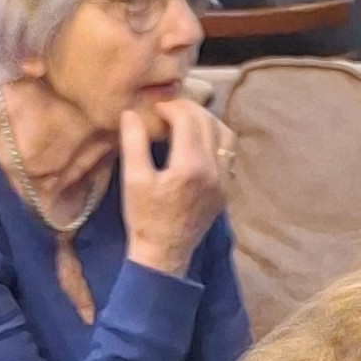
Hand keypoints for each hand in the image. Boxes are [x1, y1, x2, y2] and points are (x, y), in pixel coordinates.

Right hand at [117, 94, 231, 279]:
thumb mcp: (133, 179)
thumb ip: (133, 142)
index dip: (170, 106)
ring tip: (186, 120)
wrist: (164, 254)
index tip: (155, 107)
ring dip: (207, 121)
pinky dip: (215, 139)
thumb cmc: (145, 219)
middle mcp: (214, 170)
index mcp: (191, 166)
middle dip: (188, 109)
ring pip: (225, 135)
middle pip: (208, 122)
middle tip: (168, 108)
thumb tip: (132, 113)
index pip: (187, 119)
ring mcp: (223, 181)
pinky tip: (197, 142)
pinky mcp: (225, 189)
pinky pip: (228, 153)